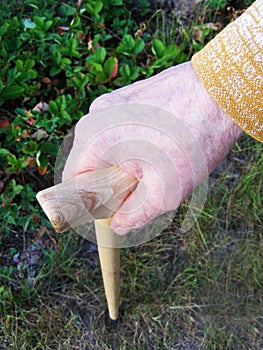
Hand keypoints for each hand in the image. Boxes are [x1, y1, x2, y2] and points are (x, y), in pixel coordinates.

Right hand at [63, 62, 242, 234]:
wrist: (222, 92)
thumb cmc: (192, 142)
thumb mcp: (163, 192)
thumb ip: (133, 215)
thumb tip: (117, 225)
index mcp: (95, 139)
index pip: (73, 182)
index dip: (89, 201)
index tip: (110, 207)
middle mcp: (95, 116)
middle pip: (89, 162)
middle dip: (109, 180)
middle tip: (140, 186)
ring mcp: (111, 101)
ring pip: (105, 144)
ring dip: (122, 159)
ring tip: (154, 160)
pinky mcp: (126, 95)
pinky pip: (118, 126)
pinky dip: (131, 140)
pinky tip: (158, 141)